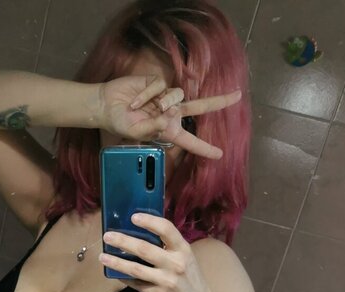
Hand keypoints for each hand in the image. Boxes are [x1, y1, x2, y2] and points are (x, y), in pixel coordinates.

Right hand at [99, 75, 240, 158]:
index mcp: (168, 131)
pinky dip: (146, 95)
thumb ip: (153, 128)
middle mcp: (171, 113)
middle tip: (237, 95)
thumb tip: (168, 116)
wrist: (107, 105)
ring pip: (177, 96)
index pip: (190, 141)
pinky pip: (160, 86)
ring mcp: (165, 97)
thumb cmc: (120, 124)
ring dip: (162, 102)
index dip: (205, 148)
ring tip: (143, 108)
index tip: (220, 154)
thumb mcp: (135, 133)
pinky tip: (135, 101)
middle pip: (199, 107)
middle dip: (219, 101)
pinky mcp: (158, 83)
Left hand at [100, 213, 212, 291]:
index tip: (133, 217)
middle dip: (123, 241)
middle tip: (107, 236)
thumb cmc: (189, 276)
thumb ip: (168, 246)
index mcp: (182, 249)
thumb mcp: (185, 256)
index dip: (149, 221)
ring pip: (136, 269)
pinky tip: (114, 272)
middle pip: (145, 249)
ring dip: (117, 262)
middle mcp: (175, 263)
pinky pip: (136, 284)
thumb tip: (141, 232)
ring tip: (103, 257)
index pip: (166, 229)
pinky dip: (124, 277)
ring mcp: (166, 280)